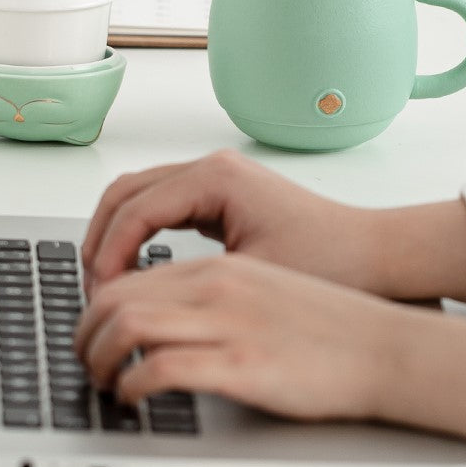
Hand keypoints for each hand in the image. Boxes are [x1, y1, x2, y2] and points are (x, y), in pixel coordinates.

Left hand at [75, 253, 394, 419]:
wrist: (384, 345)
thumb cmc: (329, 323)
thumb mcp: (262, 286)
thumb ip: (210, 291)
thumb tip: (161, 311)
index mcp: (221, 265)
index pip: (132, 270)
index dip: (96, 299)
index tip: (92, 326)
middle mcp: (218, 285)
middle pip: (116, 293)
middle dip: (82, 327)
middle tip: (83, 354)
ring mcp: (228, 322)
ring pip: (126, 323)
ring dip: (96, 354)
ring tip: (99, 376)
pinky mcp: (242, 364)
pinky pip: (159, 367)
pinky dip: (130, 383)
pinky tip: (132, 395)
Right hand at [81, 150, 382, 297]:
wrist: (373, 254)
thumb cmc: (328, 261)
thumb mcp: (250, 275)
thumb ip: (182, 281)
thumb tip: (131, 298)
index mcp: (216, 176)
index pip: (135, 208)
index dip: (107, 251)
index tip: (100, 292)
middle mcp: (211, 167)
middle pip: (126, 192)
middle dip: (100, 236)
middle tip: (92, 285)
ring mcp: (214, 178)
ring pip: (138, 195)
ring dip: (114, 233)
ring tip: (105, 279)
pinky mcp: (219, 195)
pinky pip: (161, 206)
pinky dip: (138, 233)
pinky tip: (134, 267)